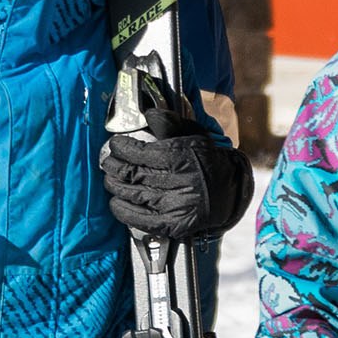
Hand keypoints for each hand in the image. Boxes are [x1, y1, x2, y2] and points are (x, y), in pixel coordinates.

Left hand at [101, 120, 251, 239]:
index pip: (141, 153)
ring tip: (110, 179)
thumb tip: (149, 113)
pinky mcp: (174, 224)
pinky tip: (116, 203)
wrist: (229, 192)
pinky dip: (123, 211)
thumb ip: (169, 124)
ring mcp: (176, 206)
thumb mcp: (193, 135)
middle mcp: (179, 182)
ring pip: (133, 195)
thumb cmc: (207, 161)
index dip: (122, 148)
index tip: (115, 145)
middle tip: (107, 162)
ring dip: (115, 187)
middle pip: (133, 174)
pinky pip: (140, 219)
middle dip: (114, 167)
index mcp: (182, 157)